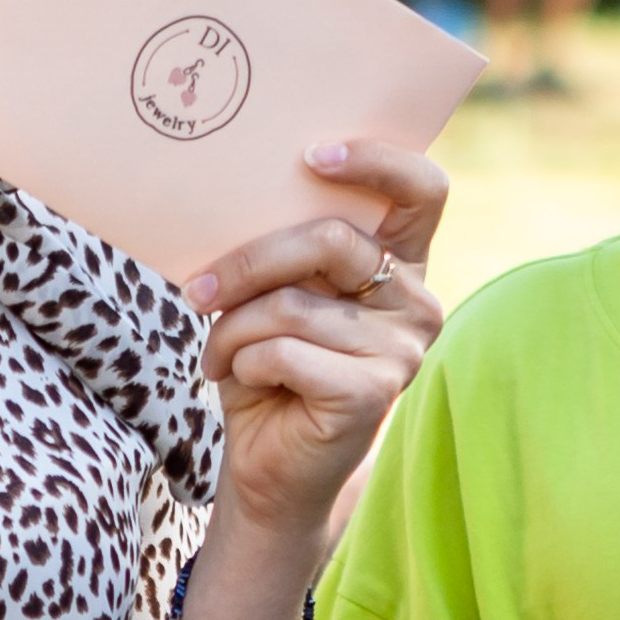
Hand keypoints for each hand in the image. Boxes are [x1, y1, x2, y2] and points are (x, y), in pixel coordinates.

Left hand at [185, 140, 446, 546]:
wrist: (267, 465)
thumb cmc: (267, 368)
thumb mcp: (273, 295)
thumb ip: (282, 252)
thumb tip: (238, 196)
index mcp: (400, 264)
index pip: (423, 189)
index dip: (377, 161)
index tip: (312, 155)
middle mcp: (415, 301)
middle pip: (329, 239)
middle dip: (247, 263)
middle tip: (197, 291)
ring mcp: (403, 348)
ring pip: (292, 304)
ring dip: (233, 330)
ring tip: (218, 354)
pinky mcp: (375, 392)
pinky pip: (284, 352)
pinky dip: (244, 364)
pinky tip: (244, 382)